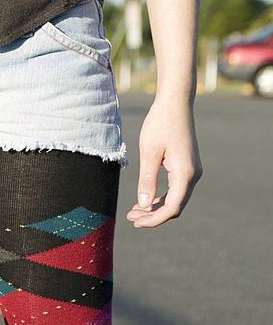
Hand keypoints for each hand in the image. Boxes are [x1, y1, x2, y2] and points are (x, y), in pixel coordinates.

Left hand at [126, 97, 202, 227]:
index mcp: (185, 174)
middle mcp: (193, 175)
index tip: (135, 222)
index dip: (154, 220)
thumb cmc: (160, 123)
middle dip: (153, 216)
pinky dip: (161, 197)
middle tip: (130, 217)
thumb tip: (144, 205)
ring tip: (134, 211)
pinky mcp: (187, 166)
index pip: (172, 208)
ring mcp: (192, 171)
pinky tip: (145, 200)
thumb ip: (147, 181)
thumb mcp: (149, 153)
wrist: (175, 102)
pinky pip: (176, 189)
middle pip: (175, 207)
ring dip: (156, 207)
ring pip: (176, 199)